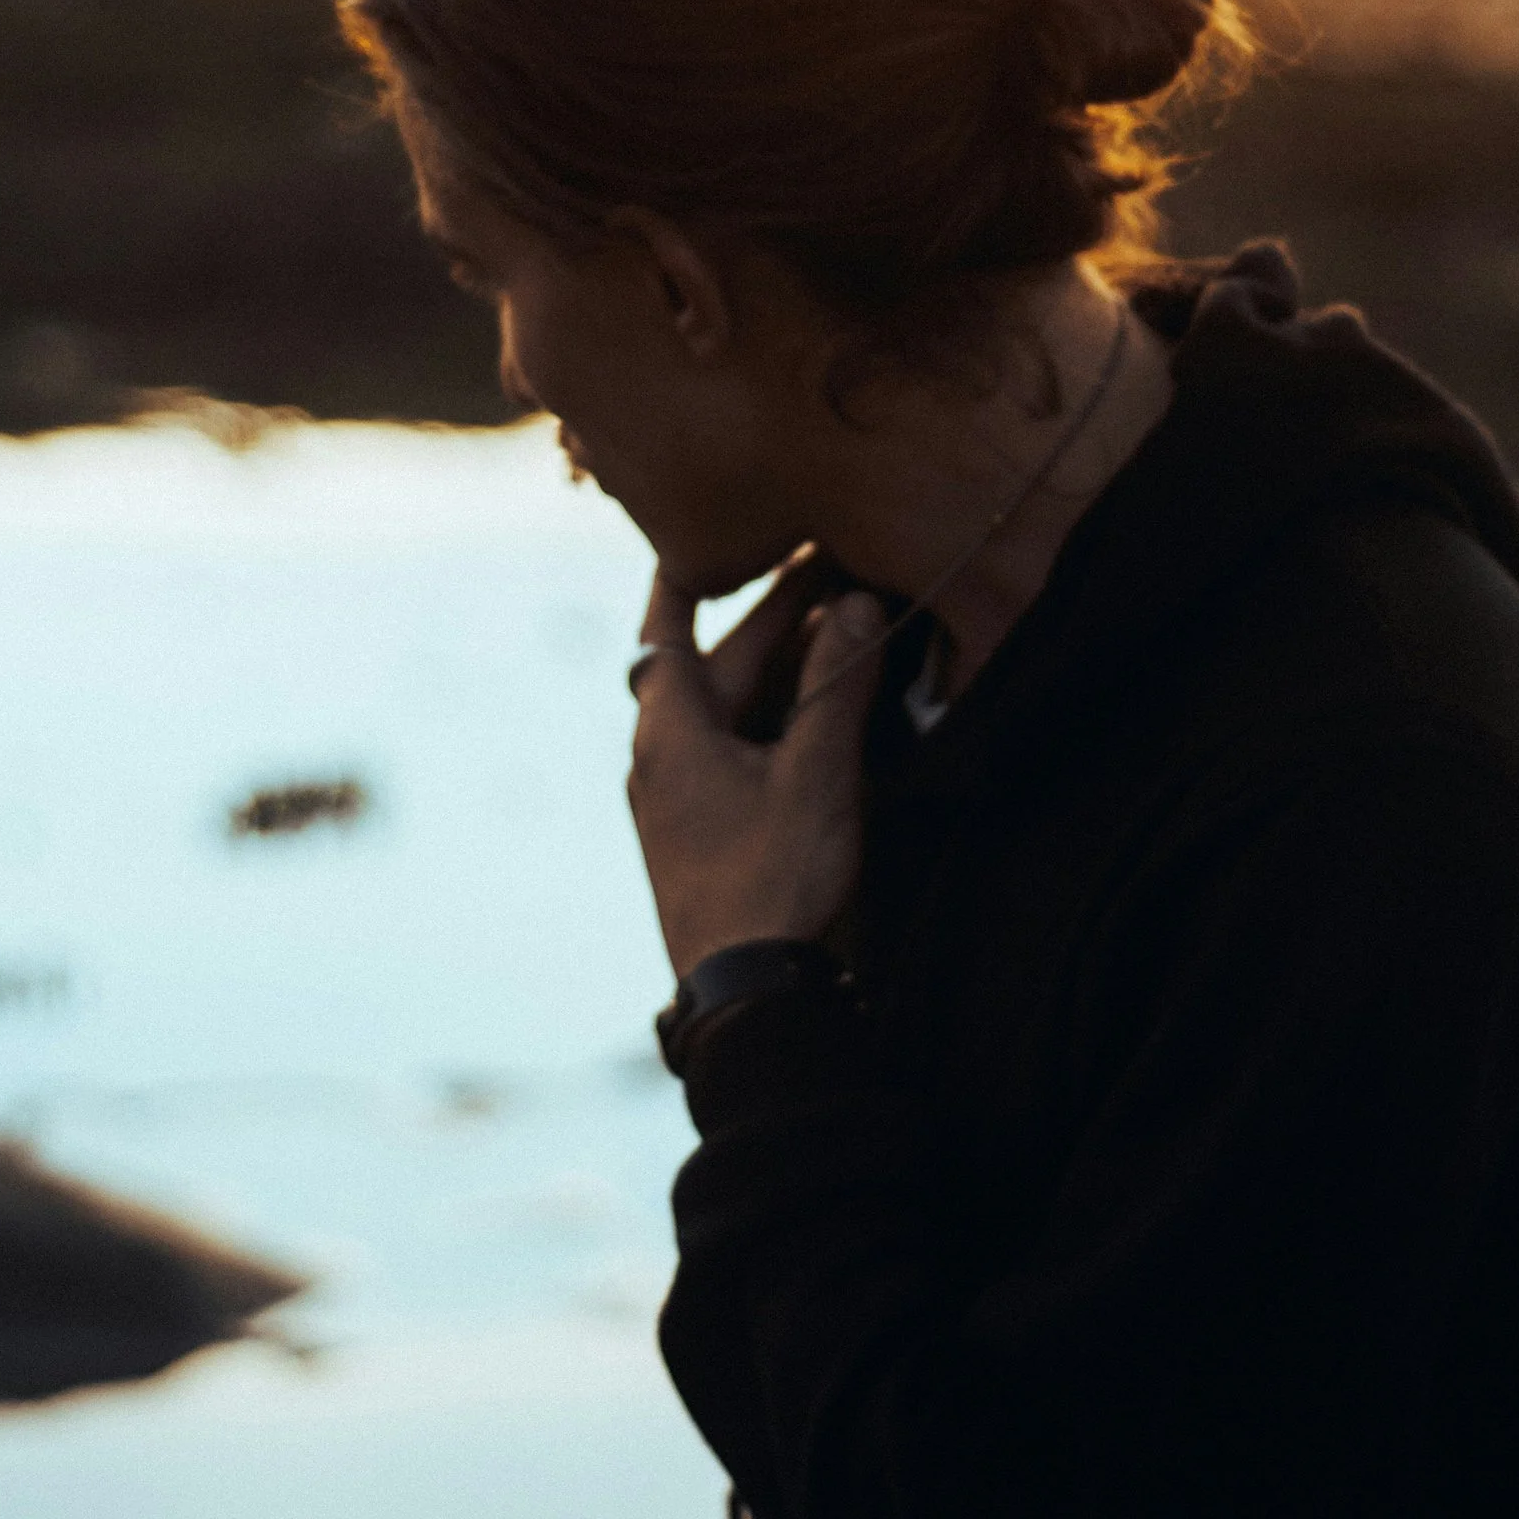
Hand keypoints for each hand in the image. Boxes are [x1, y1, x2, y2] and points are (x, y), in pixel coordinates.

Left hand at [627, 562, 886, 977]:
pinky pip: (740, 749)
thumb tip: (855, 603)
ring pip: (734, 706)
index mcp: (670, 728)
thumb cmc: (771, 880)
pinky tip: (830, 712)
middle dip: (778, 613)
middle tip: (838, 564)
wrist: (746, 996)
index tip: (720, 522)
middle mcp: (663, 755)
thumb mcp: (816, 774)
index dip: (691, 567)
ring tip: (849, 626)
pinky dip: (780, 716)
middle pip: (718, 662)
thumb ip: (839, 686)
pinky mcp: (706, 832)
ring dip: (788, 667)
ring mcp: (681, 798)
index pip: (667, 620)